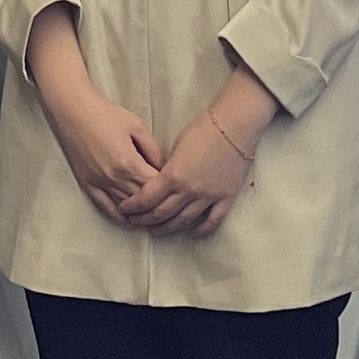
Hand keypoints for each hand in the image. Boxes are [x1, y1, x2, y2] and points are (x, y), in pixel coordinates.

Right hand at [45, 73, 169, 223]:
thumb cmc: (105, 114)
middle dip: (156, 200)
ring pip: (126, 207)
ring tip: (154, 213)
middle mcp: (114, 178)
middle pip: (142, 199)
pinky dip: (119, 216)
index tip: (173, 185)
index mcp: (129, 163)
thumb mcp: (137, 126)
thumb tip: (164, 167)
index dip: (166, 187)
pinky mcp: (88, 185)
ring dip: (140, 211)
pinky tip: (129, 219)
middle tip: (167, 200)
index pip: (154, 186)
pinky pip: (106, 207)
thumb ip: (153, 149)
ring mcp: (99, 184)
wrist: (72, 111)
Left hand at [118, 113, 254, 237]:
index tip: (124, 209)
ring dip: (166, 228)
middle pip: (161, 214)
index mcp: (173, 176)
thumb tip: (161, 183)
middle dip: (144, 220)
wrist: (234, 126)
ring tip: (155, 231)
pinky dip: (201, 230)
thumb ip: (167, 169)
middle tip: (134, 223)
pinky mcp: (225, 199)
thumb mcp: (176, 148)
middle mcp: (188, 191)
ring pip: (183, 221)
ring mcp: (208, 197)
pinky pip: (212, 221)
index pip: (146, 199)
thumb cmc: (203, 130)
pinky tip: (191, 232)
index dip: (132, 207)